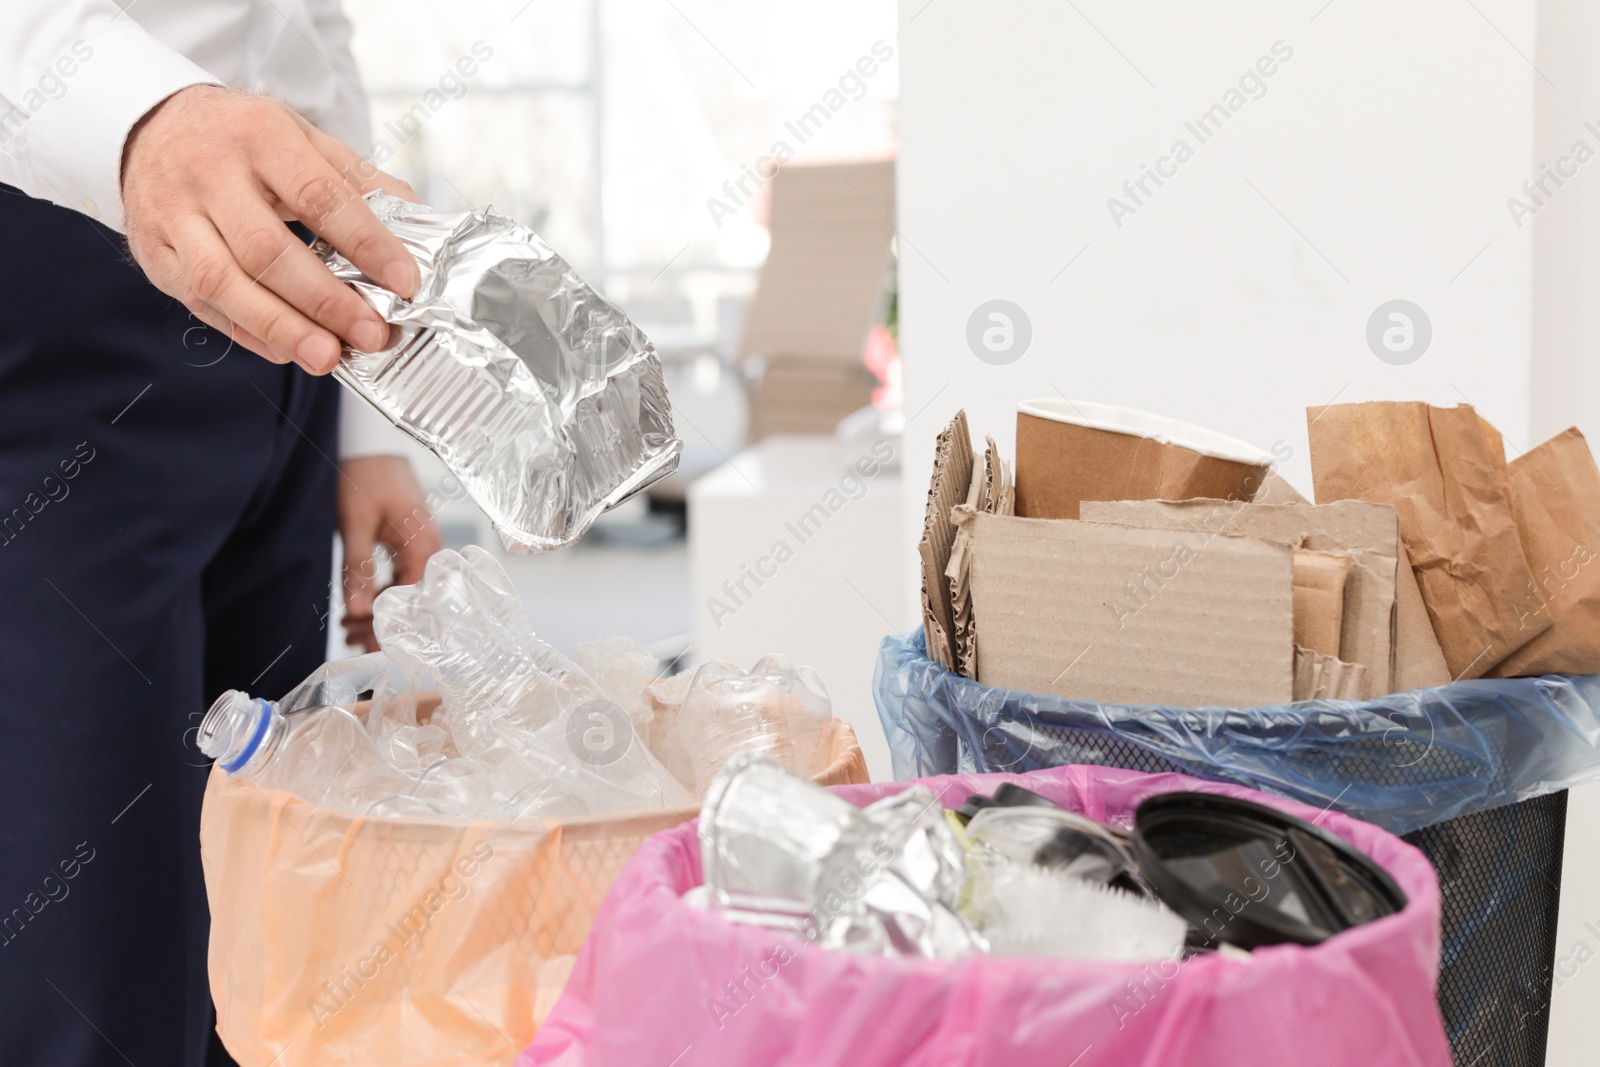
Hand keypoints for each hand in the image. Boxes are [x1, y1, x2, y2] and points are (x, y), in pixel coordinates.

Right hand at [121, 85, 419, 374]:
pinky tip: (286, 350)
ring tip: (327, 357)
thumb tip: (419, 219)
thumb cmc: (242, 138)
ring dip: (279, 327)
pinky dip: (246, 332)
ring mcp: (173, 216)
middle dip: (324, 300)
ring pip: (221, 281)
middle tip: (370, 333)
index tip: (404, 281)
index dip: (365, 243)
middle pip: (266, 249)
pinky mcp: (153, 252)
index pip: (319, 196)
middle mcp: (208, 175)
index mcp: (259, 137)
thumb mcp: (302, 137)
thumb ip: (357, 179)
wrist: (152, 126)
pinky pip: (198, 302)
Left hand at [338, 456, 441, 651]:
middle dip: (382, 623)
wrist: (369, 441)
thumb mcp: (355, 524)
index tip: (360, 642)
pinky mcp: (410, 538)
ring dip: (379, 608)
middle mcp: (429, 548)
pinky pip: (401, 574)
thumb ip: (358, 569)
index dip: (386, 625)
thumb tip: (358, 611)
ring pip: (405, 589)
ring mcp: (421, 543)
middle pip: (411, 600)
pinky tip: (361, 600)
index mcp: (423, 547)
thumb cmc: (364, 476)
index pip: (410, 602)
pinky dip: (381, 590)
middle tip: (350, 641)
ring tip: (349, 626)